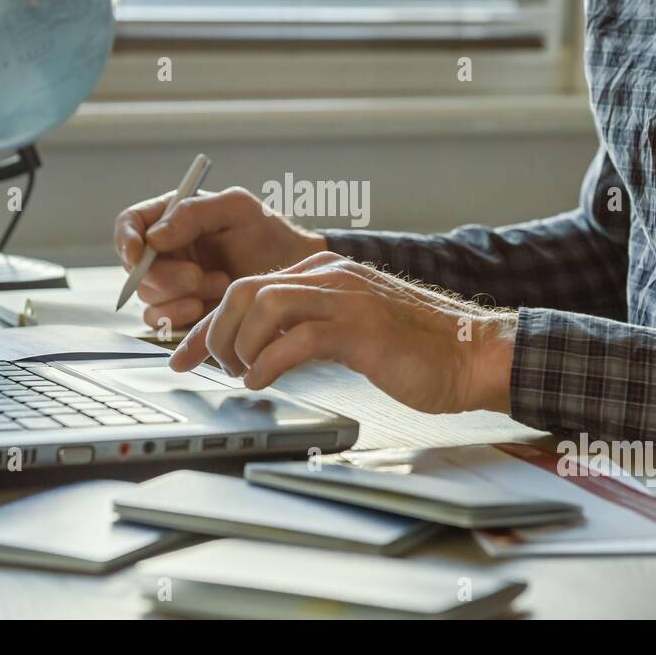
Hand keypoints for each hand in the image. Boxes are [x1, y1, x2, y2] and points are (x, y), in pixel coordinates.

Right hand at [113, 186, 326, 330]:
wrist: (294, 271)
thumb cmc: (269, 232)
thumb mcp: (237, 208)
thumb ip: (192, 213)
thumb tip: (153, 238)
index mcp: (172, 219)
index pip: (130, 225)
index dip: (127, 240)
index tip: (137, 254)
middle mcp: (167, 253)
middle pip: (136, 269)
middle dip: (163, 277)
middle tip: (198, 276)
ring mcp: (174, 286)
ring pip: (148, 299)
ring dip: (178, 298)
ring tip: (219, 286)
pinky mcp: (184, 314)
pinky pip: (163, 323)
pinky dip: (180, 318)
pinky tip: (207, 308)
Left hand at [168, 251, 516, 414]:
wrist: (473, 353)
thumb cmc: (418, 349)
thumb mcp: (352, 329)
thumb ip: (311, 328)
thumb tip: (263, 352)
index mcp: (325, 273)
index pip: (248, 289)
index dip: (207, 325)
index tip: (182, 355)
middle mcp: (331, 276)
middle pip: (245, 291)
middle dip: (214, 333)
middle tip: (213, 369)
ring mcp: (346, 299)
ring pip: (263, 306)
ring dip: (239, 347)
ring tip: (243, 375)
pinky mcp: (361, 329)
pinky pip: (295, 339)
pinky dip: (267, 363)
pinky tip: (262, 382)